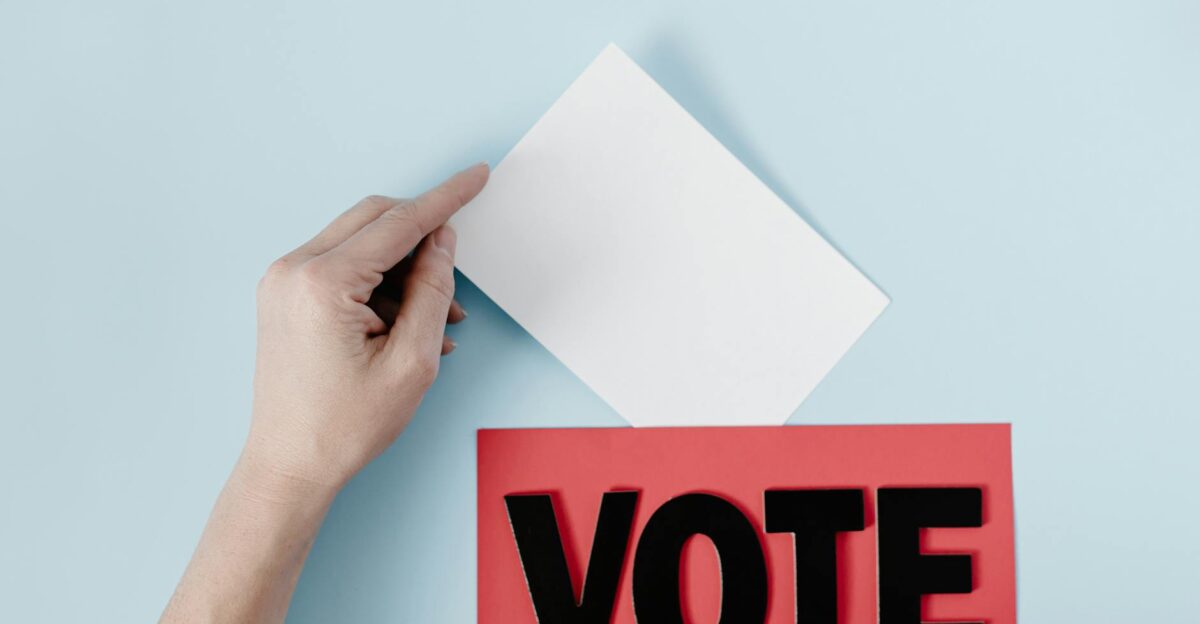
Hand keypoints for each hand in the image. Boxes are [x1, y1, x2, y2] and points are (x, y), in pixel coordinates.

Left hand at [243, 162, 488, 491]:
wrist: (289, 465)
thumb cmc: (345, 425)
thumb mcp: (412, 361)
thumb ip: (431, 290)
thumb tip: (442, 242)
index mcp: (323, 283)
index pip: (398, 222)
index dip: (445, 199)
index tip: (476, 175)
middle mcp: (293, 270)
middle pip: (374, 220)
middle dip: (423, 237)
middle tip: (455, 269)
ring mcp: (282, 281)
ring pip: (359, 243)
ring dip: (403, 268)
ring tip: (437, 319)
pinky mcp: (283, 295)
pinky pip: (341, 267)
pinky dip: (378, 284)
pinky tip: (406, 324)